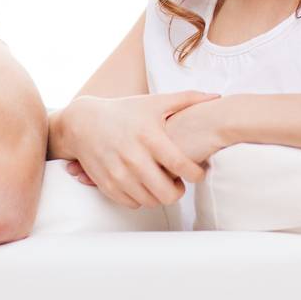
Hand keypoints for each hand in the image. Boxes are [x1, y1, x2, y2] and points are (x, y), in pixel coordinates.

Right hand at [58, 91, 218, 209]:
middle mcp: (134, 158)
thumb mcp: (155, 102)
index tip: (200, 173)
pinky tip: (145, 184)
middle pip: (168, 193)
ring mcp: (119, 174)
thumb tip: (217, 96)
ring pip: (151, 201)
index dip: (197, 174)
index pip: (182, 166)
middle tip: (180, 181)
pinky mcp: (107, 185)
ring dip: (161, 195)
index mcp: (149, 136)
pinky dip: (142, 198)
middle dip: (180, 190)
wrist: (83, 123)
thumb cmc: (124, 111)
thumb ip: (187, 100)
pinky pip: (133, 203)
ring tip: (163, 182)